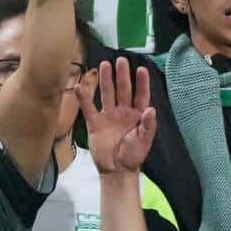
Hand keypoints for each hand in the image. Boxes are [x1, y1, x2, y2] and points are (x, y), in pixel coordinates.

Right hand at [79, 58, 155, 173]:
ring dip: (105, 80)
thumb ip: (148, 125)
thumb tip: (151, 109)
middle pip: (123, 90)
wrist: (117, 170)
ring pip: (107, 94)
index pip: (140, 95)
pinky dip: (84, 98)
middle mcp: (123, 112)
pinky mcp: (95, 124)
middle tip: (120, 60)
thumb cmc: (134, 156)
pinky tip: (79, 87)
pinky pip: (89, 109)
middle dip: (122, 75)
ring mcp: (108, 116)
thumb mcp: (144, 141)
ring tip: (104, 65)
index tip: (141, 69)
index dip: (141, 83)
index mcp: (137, 115)